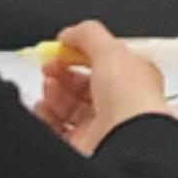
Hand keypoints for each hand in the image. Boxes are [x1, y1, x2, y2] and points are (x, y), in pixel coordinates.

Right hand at [38, 20, 167, 152]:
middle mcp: (119, 102)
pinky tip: (43, 108)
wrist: (125, 140)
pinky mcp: (83, 145)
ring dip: (52, 93)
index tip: (62, 47)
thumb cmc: (132, 98)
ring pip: (68, 106)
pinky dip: (46, 116)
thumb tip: (69, 32)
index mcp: (134, 76)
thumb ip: (88, 34)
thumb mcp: (111, 49)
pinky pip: (57, 129)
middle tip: (50, 66)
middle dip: (62, 72)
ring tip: (48, 86)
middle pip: (82, 84)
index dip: (80, 52)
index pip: (103, 60)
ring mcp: (100, 125)